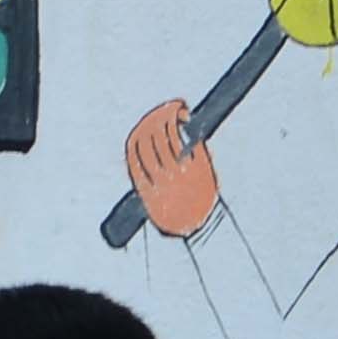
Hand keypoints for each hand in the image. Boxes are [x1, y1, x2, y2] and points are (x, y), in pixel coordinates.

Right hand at [124, 100, 218, 238]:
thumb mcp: (154, 200)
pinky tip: (186, 119)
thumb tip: (145, 142)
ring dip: (170, 117)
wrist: (203, 229)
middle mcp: (160, 180)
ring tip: (176, 109)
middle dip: (155, 118)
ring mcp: (179, 175)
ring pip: (168, 137)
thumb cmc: (179, 214)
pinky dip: (184, 126)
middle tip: (164, 109)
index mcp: (145, 188)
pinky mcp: (197, 171)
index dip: (139, 130)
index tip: (146, 120)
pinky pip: (187, 142)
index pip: (134, 150)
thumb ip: (147, 175)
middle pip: (149, 139)